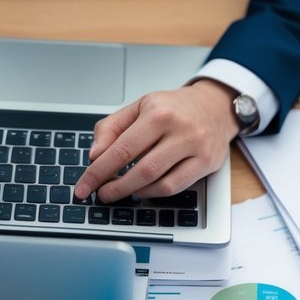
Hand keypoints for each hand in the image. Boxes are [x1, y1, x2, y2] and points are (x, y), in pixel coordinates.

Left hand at [74, 80, 237, 201]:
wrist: (215, 105)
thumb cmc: (174, 107)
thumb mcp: (139, 107)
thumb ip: (112, 127)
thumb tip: (95, 155)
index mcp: (158, 112)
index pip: (121, 149)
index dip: (98, 171)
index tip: (84, 186)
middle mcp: (180, 129)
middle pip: (141, 169)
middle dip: (115, 187)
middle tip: (100, 194)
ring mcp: (196, 148)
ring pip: (158, 182)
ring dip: (133, 192)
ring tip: (118, 191)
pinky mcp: (207, 162)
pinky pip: (175, 187)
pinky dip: (153, 193)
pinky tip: (141, 189)